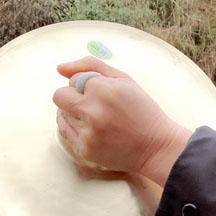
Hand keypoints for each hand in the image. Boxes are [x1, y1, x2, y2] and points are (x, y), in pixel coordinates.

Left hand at [53, 57, 191, 186]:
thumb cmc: (142, 110)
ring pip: (61, 114)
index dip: (88, 85)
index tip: (104, 94)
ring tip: (98, 119)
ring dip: (75, 114)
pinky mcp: (84, 149)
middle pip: (59, 96)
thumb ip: (91, 66)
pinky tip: (94, 130)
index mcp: (103, 89)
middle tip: (92, 104)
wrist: (157, 146)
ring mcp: (87, 132)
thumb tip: (59, 68)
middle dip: (72, 97)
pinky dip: (76, 129)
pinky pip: (65, 132)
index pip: (74, 80)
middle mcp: (92, 111)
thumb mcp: (124, 79)